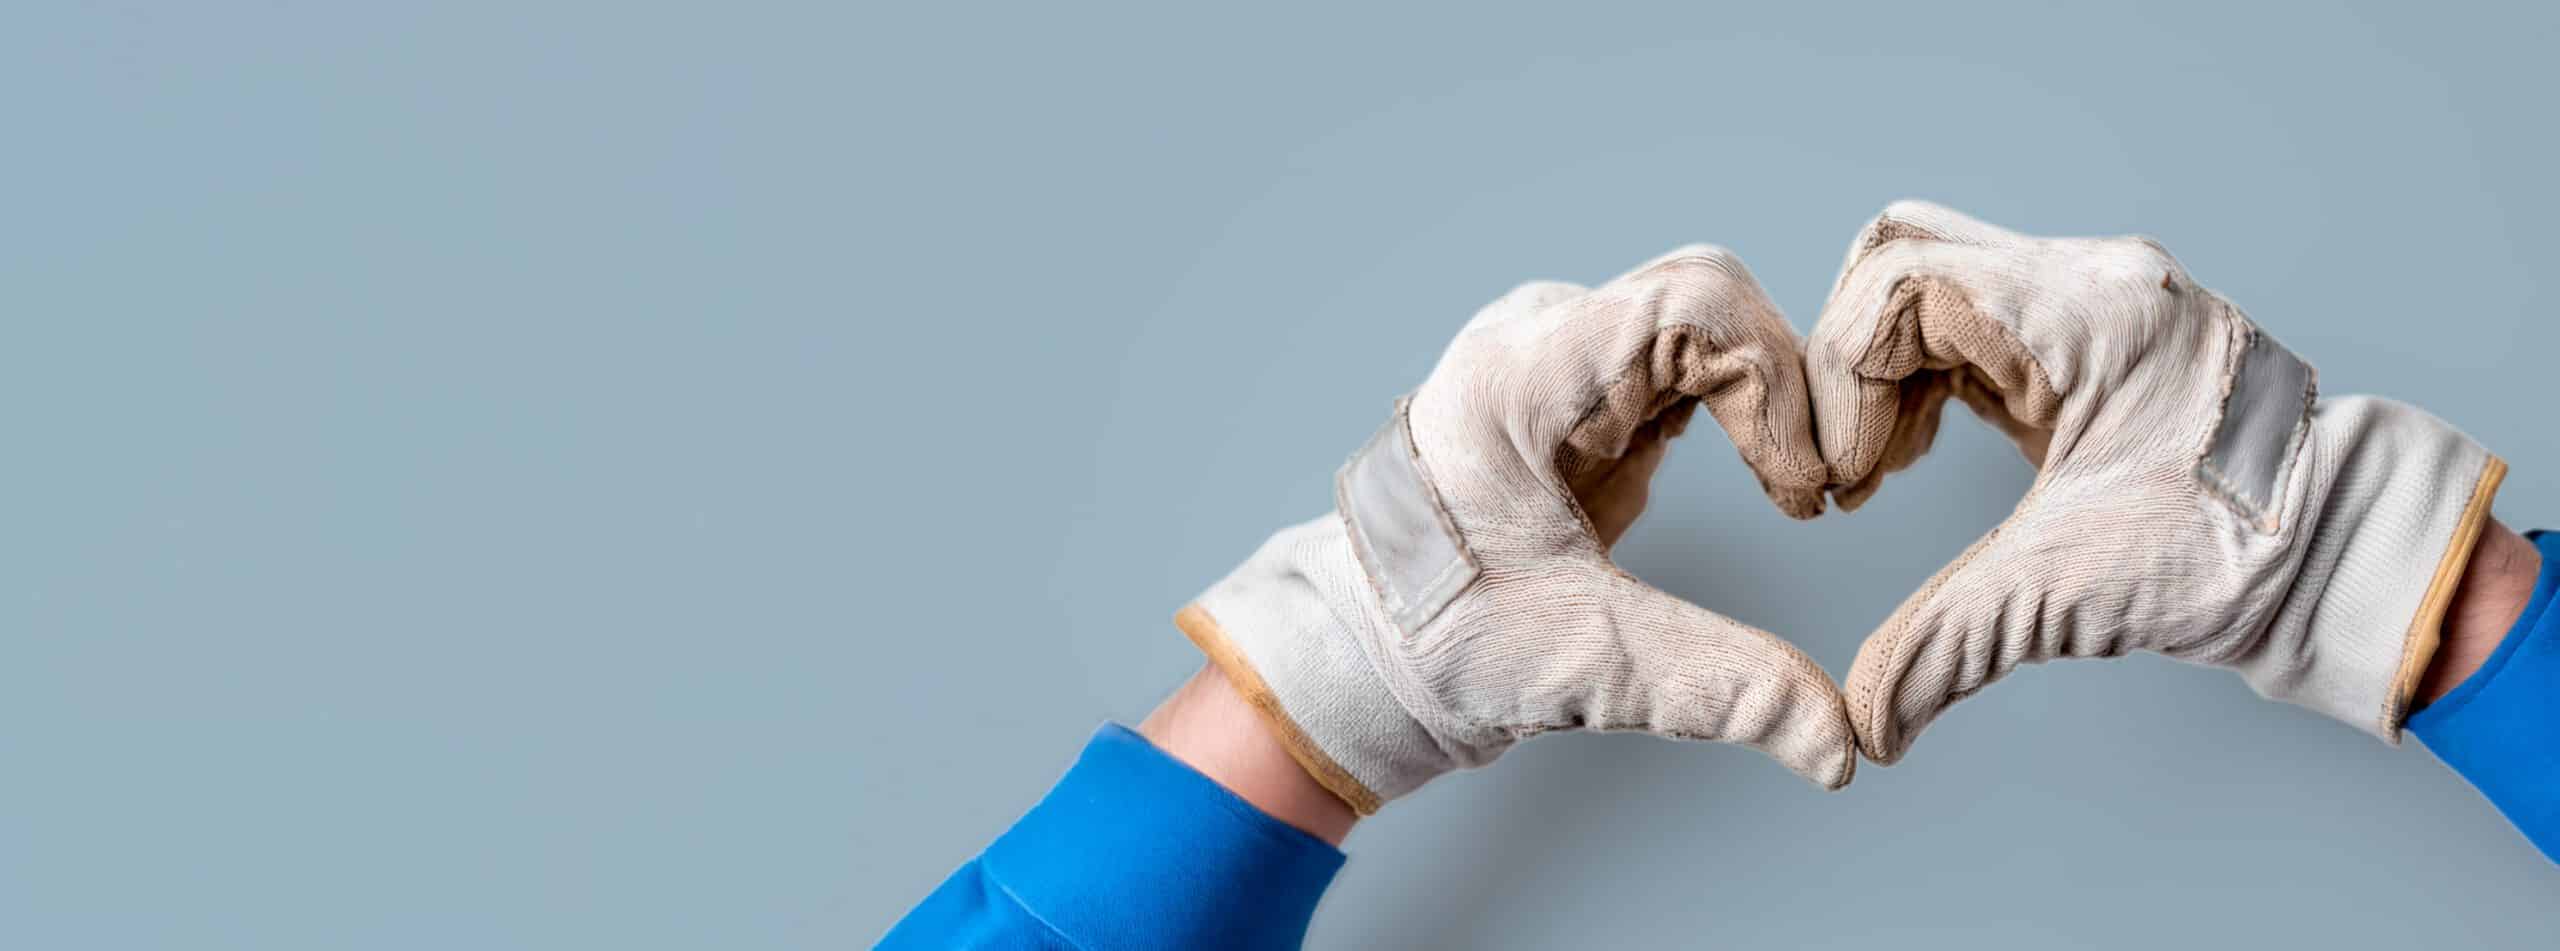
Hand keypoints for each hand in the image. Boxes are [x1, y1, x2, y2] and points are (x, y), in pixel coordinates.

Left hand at [1178, 246, 1854, 813]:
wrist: (1370, 644)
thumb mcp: (1584, 664)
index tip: (1804, 492)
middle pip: (1707, 299)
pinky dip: (1745, 411)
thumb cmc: (1444, 643)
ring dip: (1767, 397)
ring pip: (1704, 323)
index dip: (1777, 386)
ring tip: (1801, 492)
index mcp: (1516, 377)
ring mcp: (1557, 353)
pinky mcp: (1581, 388)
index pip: (1691, 305)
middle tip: (1823, 490)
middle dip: (1786, 385)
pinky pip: (1689, 361)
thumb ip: (1718, 690)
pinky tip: (1766, 486)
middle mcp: (1535, 338)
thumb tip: (1842, 748)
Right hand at [1800, 201, 2506, 763]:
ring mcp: (2093, 297)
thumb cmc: (2239, 554)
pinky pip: (1972, 315)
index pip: (1904, 281)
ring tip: (1877, 470)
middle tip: (1848, 463)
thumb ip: (1946, 646)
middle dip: (1850, 361)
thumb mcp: (2070, 594)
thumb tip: (1866, 726)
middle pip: (1905, 254)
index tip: (1845, 477)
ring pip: (1933, 276)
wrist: (2341, 552)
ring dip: (1882, 370)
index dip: (1843, 377)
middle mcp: (2090, 279)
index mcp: (2089, 314)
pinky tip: (1915, 454)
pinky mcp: (2091, 332)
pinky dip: (1922, 378)